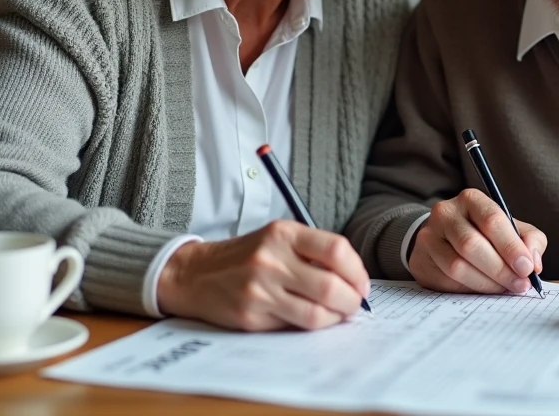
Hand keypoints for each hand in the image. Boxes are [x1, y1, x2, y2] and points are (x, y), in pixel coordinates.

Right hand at [157, 220, 370, 330]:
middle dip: (352, 300)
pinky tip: (311, 318)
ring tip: (338, 314)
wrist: (196, 274)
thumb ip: (313, 252)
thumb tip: (355, 280)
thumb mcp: (278, 239)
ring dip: (336, 317)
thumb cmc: (247, 256)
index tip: (362, 283)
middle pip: (331, 286)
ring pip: (316, 314)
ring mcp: (260, 290)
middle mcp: (271, 259)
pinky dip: (311, 326)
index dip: (357, 271)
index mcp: (283, 234)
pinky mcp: (251, 316)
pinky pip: (294, 326)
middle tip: (355, 304)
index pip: (336, 250)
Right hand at [409, 188, 546, 294]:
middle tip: (519, 285)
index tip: (527, 269)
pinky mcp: (421, 260)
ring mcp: (429, 236)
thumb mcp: (511, 229)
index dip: (511, 247)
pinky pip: (446, 280)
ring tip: (504, 289)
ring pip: (457, 266)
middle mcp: (445, 213)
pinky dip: (469, 289)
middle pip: (471, 244)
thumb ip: (530, 240)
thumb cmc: (485, 234)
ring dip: (486, 283)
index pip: (492, 220)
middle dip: (500, 269)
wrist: (444, 238)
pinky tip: (483, 289)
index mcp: (471, 200)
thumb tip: (534, 263)